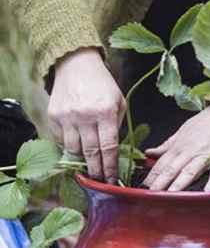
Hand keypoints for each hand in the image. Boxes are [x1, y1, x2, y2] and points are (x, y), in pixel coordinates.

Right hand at [48, 48, 125, 182]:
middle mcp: (85, 116)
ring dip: (82, 160)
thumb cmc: (102, 85)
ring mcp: (67, 116)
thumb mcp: (118, 101)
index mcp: (105, 112)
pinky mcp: (54, 116)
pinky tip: (77, 146)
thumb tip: (112, 151)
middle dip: (97, 171)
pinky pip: (61, 139)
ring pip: (74, 149)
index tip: (113, 180)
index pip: (109, 147)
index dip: (111, 167)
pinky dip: (70, 146)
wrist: (76, 65)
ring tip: (90, 167)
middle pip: (91, 152)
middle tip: (101, 182)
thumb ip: (116, 125)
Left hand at [143, 105, 209, 190]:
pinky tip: (208, 191)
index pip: (162, 163)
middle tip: (153, 194)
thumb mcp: (182, 131)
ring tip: (172, 195)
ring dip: (181, 183)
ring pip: (191, 170)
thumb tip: (149, 152)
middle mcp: (191, 151)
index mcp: (180, 146)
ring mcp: (207, 154)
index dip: (152, 176)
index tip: (144, 187)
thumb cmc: (204, 122)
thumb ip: (166, 145)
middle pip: (173, 168)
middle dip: (161, 182)